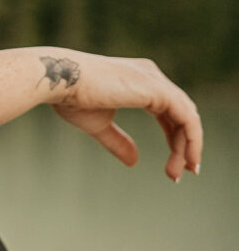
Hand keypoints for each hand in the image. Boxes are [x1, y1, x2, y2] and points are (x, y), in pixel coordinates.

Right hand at [53, 56, 202, 181]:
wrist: (59, 81)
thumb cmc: (71, 98)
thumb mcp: (98, 125)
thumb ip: (118, 141)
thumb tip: (134, 162)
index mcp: (140, 81)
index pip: (169, 113)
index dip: (174, 139)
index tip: (174, 166)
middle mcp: (152, 76)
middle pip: (181, 116)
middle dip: (184, 146)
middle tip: (181, 174)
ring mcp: (156, 81)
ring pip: (187, 118)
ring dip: (187, 148)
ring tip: (177, 174)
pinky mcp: (158, 90)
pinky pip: (187, 118)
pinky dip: (191, 139)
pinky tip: (186, 158)